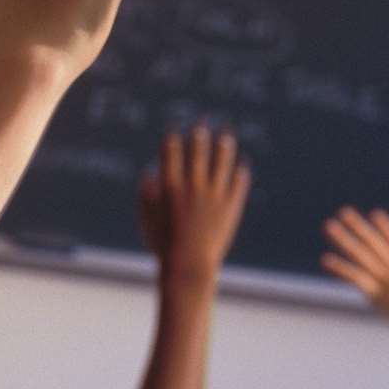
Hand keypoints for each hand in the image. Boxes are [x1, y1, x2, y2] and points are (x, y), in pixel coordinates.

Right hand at [138, 127, 250, 284]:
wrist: (189, 266)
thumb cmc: (163, 245)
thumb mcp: (147, 220)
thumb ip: (146, 196)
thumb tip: (148, 175)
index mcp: (170, 186)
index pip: (171, 152)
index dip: (172, 138)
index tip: (175, 130)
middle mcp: (193, 185)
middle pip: (198, 150)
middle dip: (199, 133)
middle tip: (202, 122)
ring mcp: (214, 195)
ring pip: (222, 161)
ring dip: (224, 145)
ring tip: (226, 135)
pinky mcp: (231, 206)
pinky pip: (238, 183)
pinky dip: (240, 172)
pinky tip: (242, 164)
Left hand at [322, 208, 388, 341]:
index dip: (385, 227)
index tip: (375, 214)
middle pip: (372, 242)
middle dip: (358, 227)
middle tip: (344, 212)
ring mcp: (384, 277)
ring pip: (360, 253)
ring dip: (344, 239)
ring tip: (330, 226)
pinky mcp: (376, 291)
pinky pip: (354, 276)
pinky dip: (340, 267)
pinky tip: (326, 258)